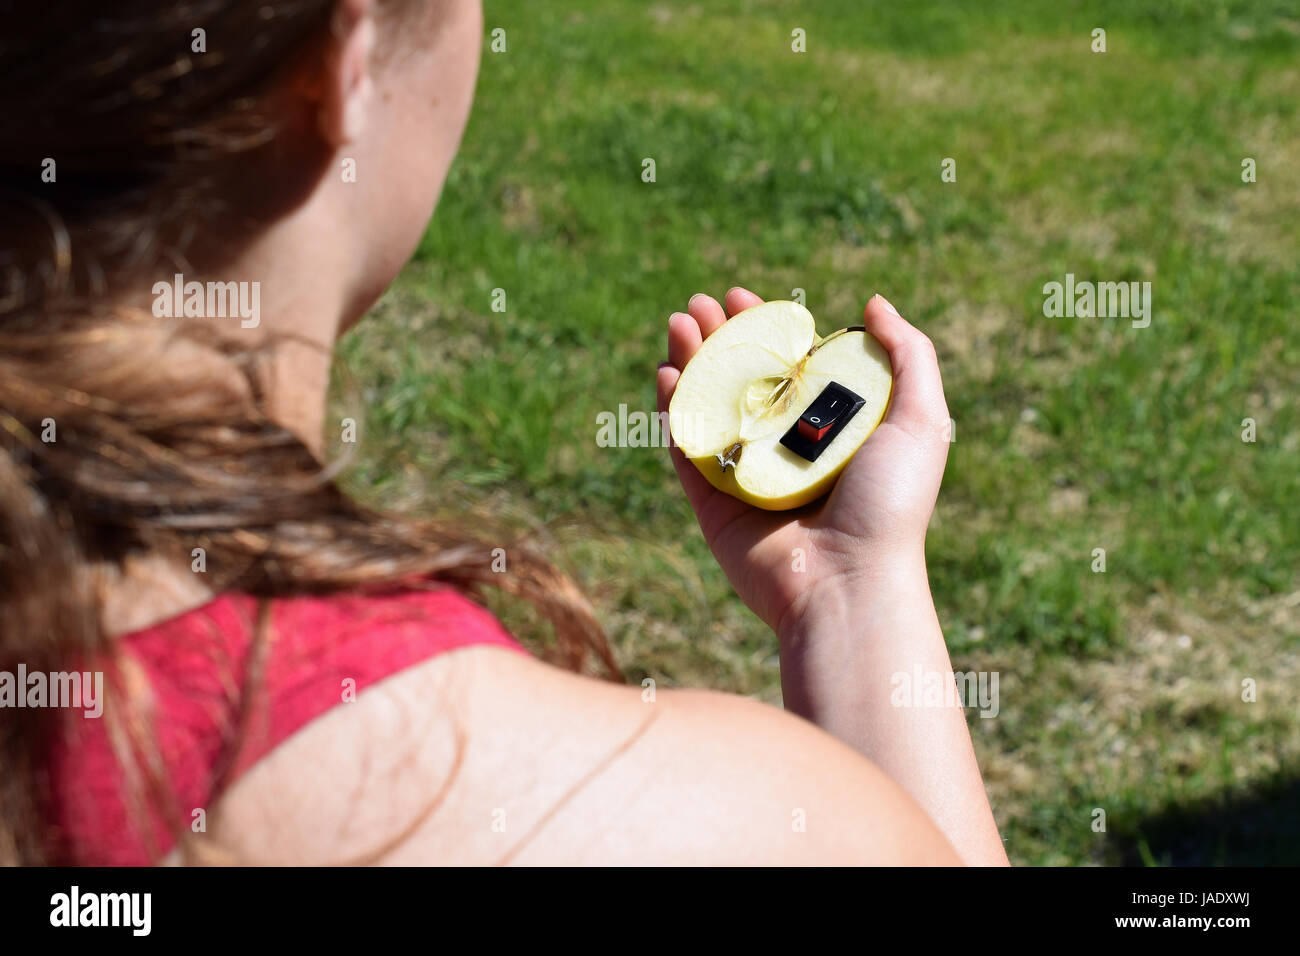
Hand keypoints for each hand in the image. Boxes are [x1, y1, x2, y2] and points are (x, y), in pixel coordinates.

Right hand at [656, 289, 951, 634]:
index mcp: (830, 428)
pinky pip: (686, 451)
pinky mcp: (715, 504)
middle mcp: (786, 448)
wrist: (848, 583)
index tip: (741, 296)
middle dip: (719, 336)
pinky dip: (673, 411)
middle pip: (742, 380)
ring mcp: (746, 475)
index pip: (789, 365)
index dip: (764, 327)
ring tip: (679, 321)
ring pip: (708, 408)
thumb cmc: (890, 505)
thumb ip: (909, 356)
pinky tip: (668, 373)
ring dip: (690, 361)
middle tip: (699, 303)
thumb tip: (872, 304)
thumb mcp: (922, 421)